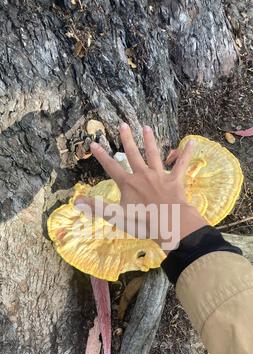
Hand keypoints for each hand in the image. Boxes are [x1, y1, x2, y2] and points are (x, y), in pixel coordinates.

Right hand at [75, 123, 206, 252]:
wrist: (169, 223)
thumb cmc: (142, 222)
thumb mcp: (116, 216)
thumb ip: (97, 207)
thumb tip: (77, 200)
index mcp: (128, 184)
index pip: (111, 167)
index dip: (101, 156)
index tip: (93, 143)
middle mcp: (142, 175)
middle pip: (132, 154)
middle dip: (127, 139)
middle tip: (123, 125)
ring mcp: (159, 176)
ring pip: (153, 154)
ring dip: (150, 141)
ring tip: (147, 127)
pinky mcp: (175, 180)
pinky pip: (182, 164)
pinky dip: (186, 153)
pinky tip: (192, 142)